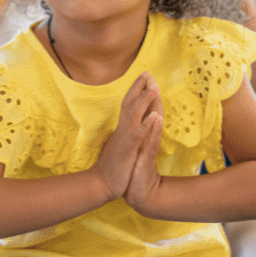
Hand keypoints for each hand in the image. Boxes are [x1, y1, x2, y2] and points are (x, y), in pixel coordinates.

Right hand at [91, 73, 160, 200]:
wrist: (101, 183)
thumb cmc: (112, 165)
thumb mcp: (121, 146)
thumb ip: (126, 133)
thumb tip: (130, 123)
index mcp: (122, 128)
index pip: (128, 103)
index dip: (137, 89)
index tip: (145, 76)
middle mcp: (122, 129)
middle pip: (130, 103)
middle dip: (140, 87)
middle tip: (148, 73)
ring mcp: (124, 139)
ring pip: (134, 115)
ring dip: (144, 101)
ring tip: (154, 88)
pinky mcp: (127, 150)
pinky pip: (138, 135)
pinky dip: (146, 124)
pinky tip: (155, 115)